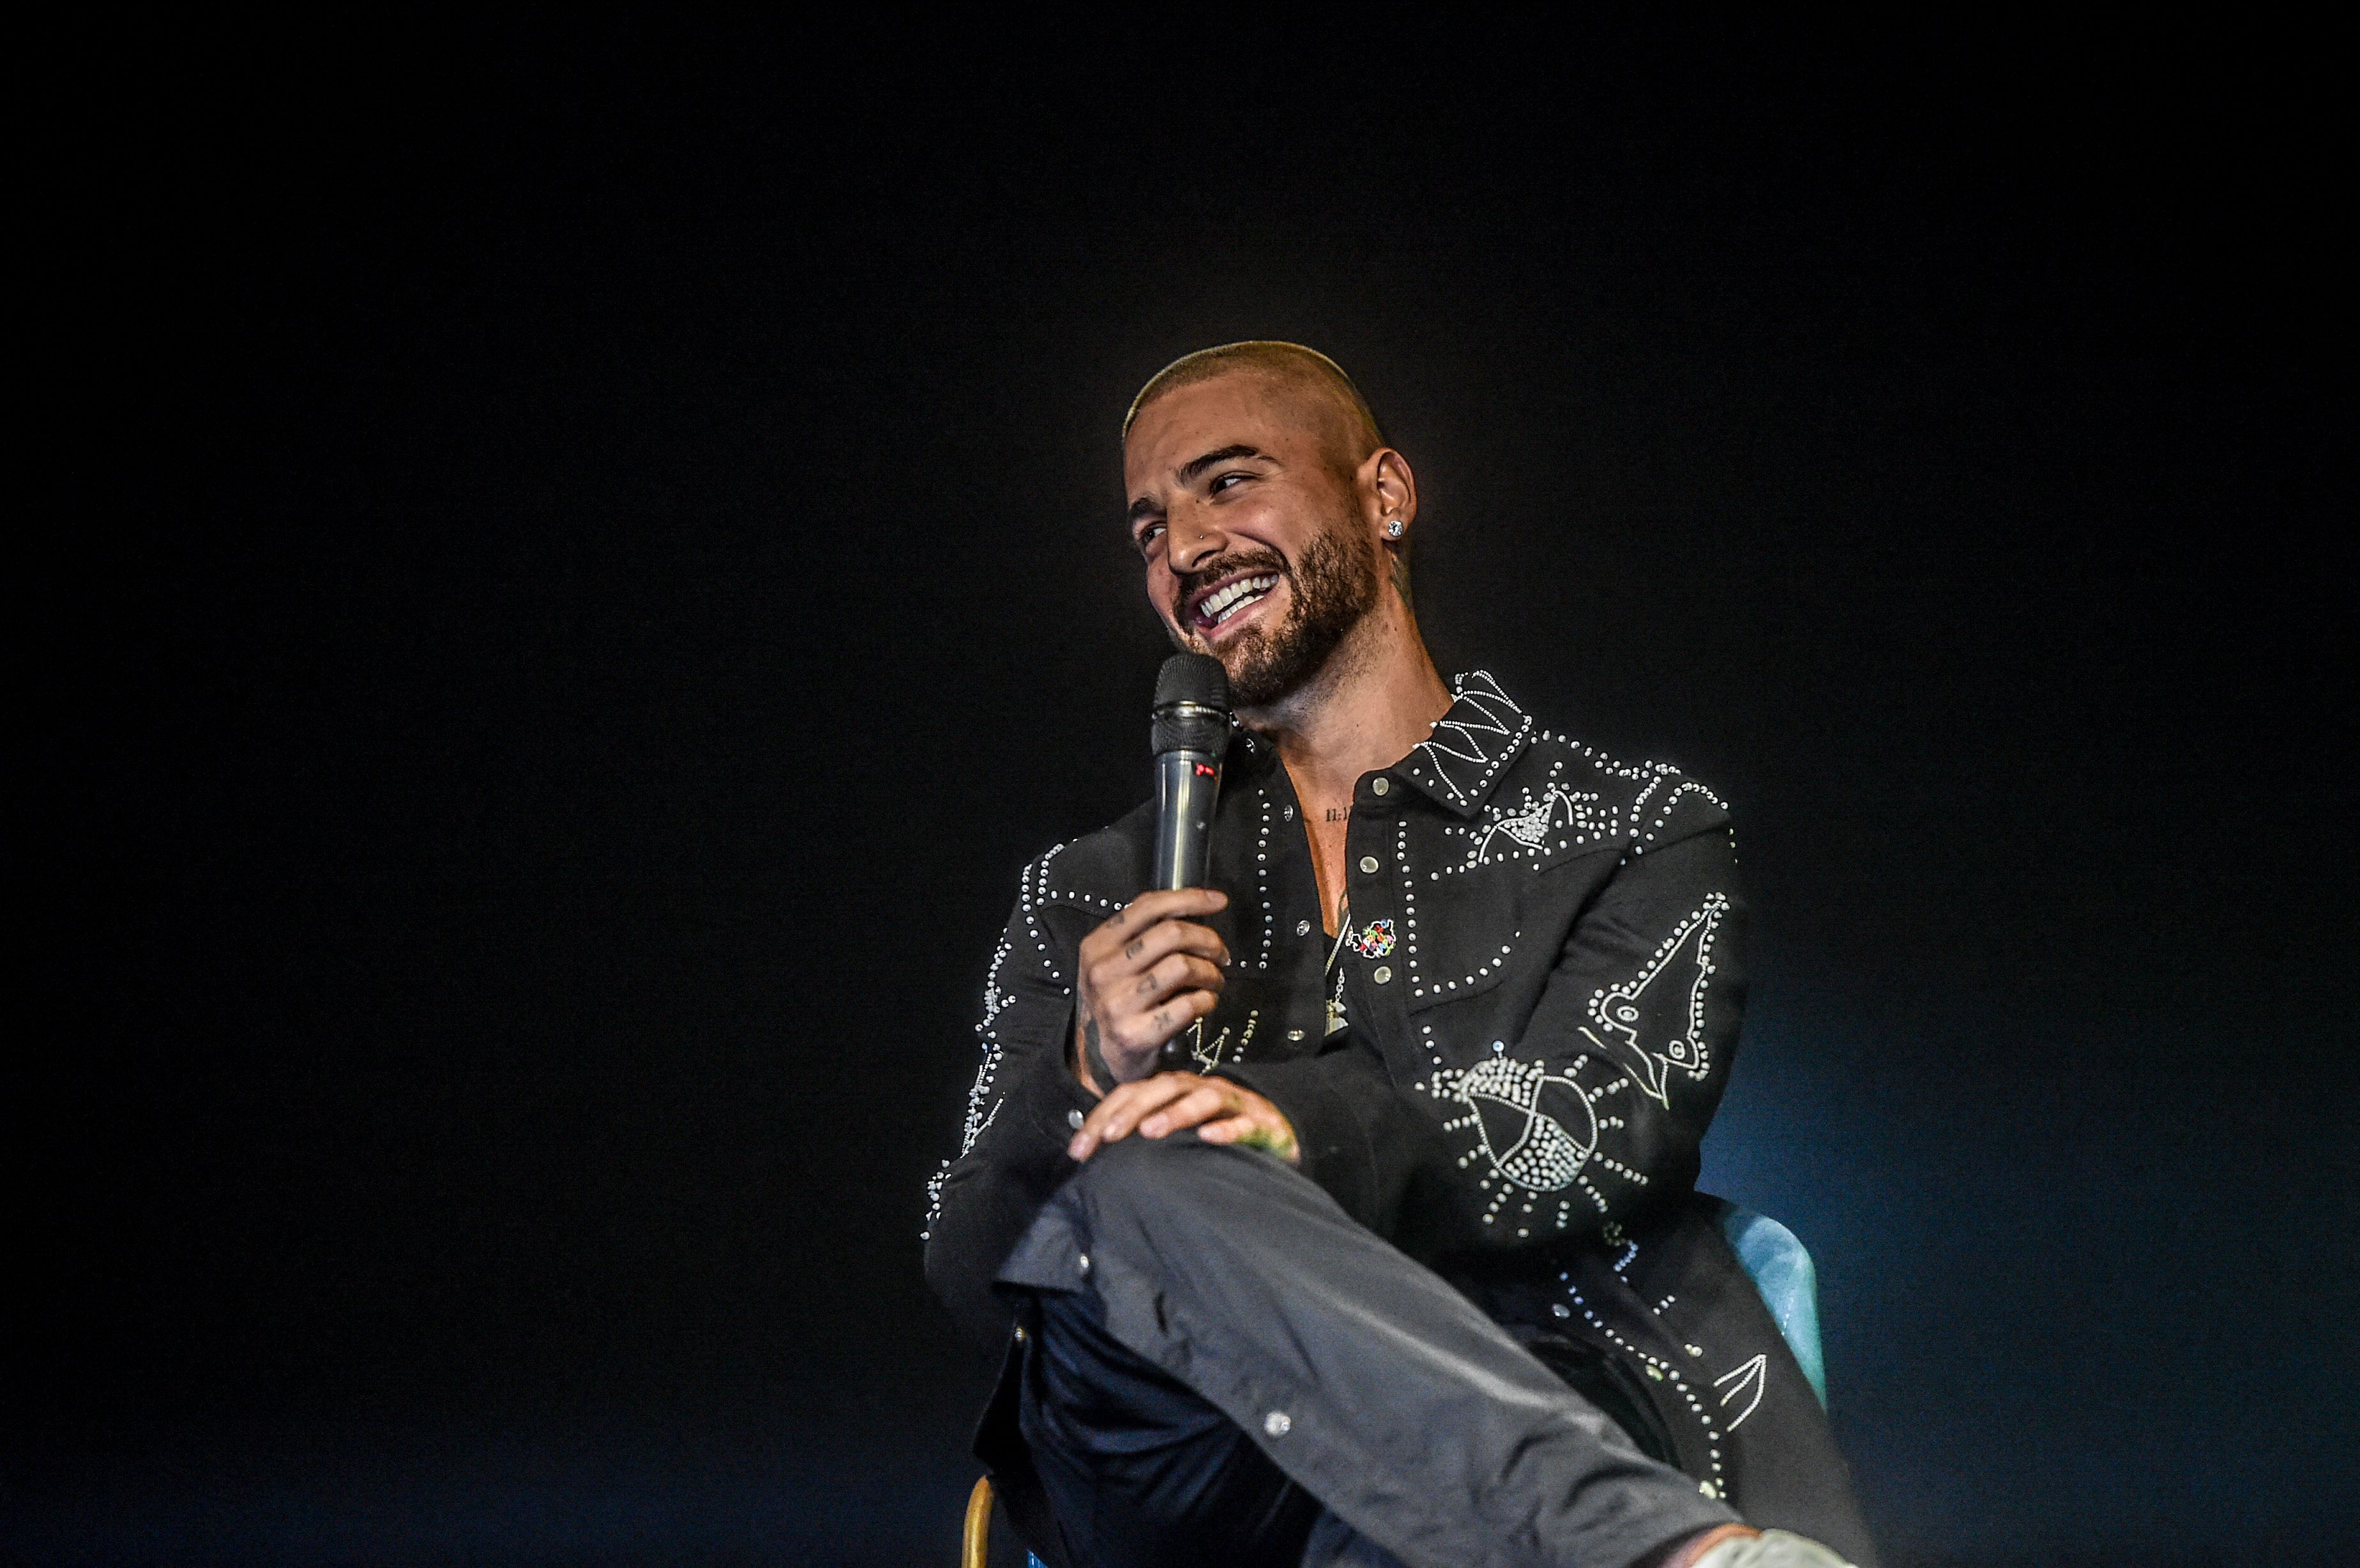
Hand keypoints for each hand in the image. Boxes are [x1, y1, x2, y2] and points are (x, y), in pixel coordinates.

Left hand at [1068, 1071, 1298, 1164]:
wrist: (1281, 1133)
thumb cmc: (1221, 1132)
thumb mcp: (1179, 1134)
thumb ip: (1143, 1138)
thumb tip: (1095, 1159)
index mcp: (1175, 1092)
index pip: (1131, 1094)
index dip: (1102, 1118)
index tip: (1078, 1151)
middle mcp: (1200, 1090)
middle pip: (1163, 1089)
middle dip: (1133, 1111)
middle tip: (1110, 1136)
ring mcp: (1232, 1104)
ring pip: (1203, 1099)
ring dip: (1176, 1113)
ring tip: (1151, 1131)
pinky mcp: (1261, 1123)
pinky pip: (1244, 1124)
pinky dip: (1227, 1129)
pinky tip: (1209, 1138)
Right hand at [1072, 888, 1229, 1091]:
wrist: (1100, 1058)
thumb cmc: (1118, 1000)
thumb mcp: (1114, 961)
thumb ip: (1142, 932)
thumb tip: (1192, 905)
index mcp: (1097, 946)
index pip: (1148, 907)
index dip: (1190, 899)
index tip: (1219, 902)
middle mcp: (1103, 972)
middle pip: (1172, 934)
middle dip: (1208, 940)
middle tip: (1221, 954)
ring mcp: (1117, 1004)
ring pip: (1183, 966)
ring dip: (1210, 972)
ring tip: (1214, 981)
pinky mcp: (1135, 1035)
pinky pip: (1188, 1006)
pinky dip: (1207, 1001)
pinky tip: (1206, 1003)